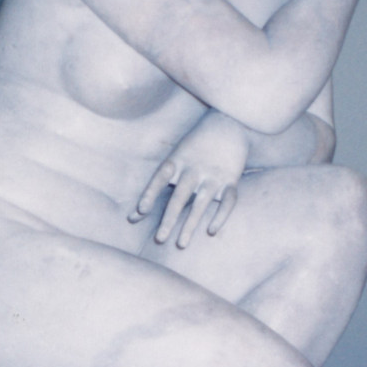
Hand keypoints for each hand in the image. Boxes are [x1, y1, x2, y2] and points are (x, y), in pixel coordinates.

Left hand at [129, 112, 247, 247]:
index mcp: (177, 160)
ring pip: (202, 203)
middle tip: (159, 239)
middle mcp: (194, 168)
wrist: (229, 122)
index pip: (160, 178)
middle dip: (169, 219)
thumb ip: (160, 185)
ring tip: (181, 244)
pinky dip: (220, 216)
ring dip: (191, 224)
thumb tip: (135, 215)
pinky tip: (210, 231)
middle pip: (180, 196)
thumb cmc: (195, 145)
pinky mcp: (231, 180)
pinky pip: (227, 201)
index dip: (150, 194)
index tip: (140, 212)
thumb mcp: (176, 156)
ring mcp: (214, 175)